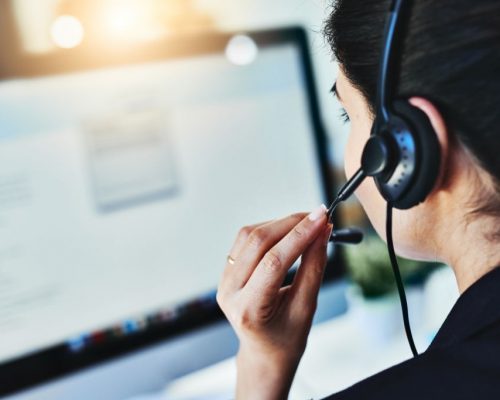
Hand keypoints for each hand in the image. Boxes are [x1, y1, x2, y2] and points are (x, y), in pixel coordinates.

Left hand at [217, 205, 331, 399]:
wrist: (265, 352)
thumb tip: (323, 231)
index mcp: (248, 309)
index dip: (300, 235)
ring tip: (306, 223)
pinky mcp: (226, 271)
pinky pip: (245, 240)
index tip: (322, 218)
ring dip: (280, 223)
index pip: (274, 262)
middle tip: (319, 216)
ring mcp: (224, 280)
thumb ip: (314, 267)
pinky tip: (288, 231)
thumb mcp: (306, 307)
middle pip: (258, 242)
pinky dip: (269, 230)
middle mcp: (229, 292)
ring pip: (249, 236)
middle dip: (291, 224)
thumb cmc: (287, 337)